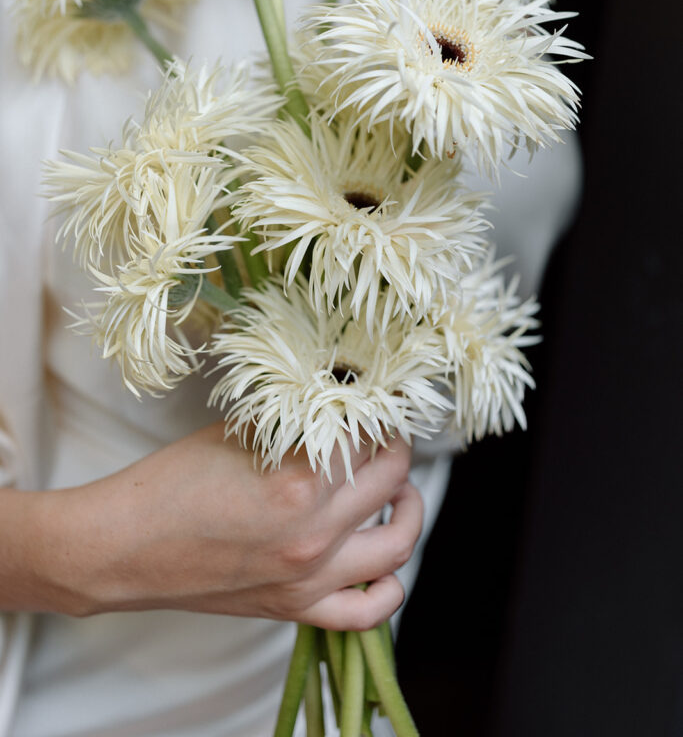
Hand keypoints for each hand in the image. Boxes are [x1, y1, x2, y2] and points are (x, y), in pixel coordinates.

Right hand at [32, 424, 422, 629]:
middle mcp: (313, 533)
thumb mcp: (238, 433)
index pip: (366, 435)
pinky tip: (385, 561)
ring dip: (408, 509)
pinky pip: (366, 613)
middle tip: (385, 431)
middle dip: (395, 447)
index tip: (373, 399)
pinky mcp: (295, 607)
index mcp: (298, 481)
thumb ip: (295, 421)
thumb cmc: (170, 483)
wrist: (123, 547)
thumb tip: (337, 401)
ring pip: (396, 545)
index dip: (373, 410)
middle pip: (389, 479)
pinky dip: (389, 589)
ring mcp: (308, 577)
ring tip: (401, 488)